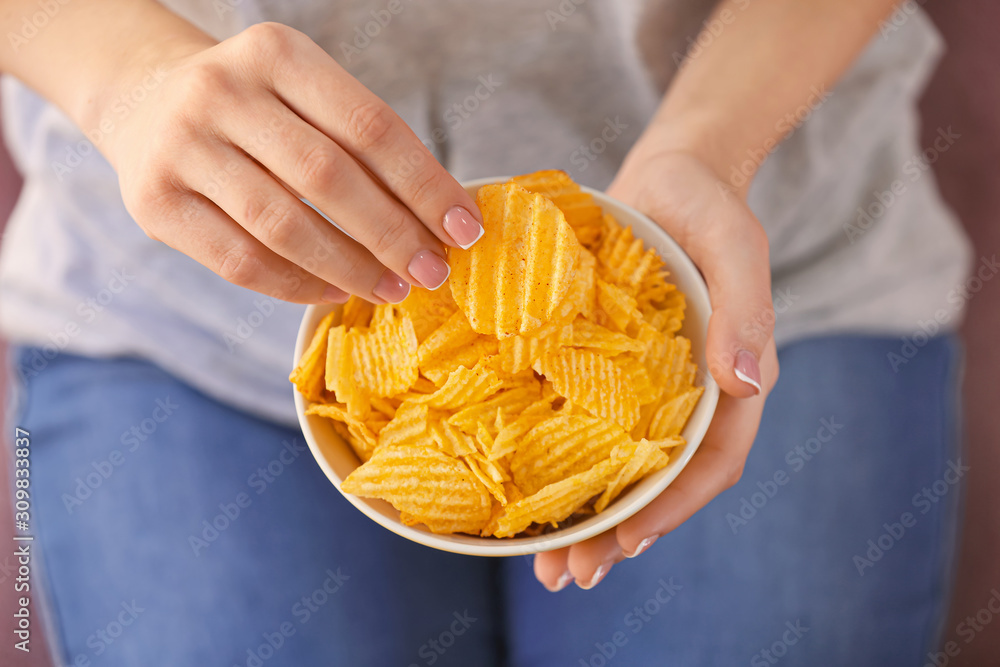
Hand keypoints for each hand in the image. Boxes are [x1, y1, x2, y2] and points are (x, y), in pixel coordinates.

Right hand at [100, 22, 482, 303]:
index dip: (425, 184)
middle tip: (434, 271)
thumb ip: (362, 145)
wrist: (144, 101)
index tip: (465, 229)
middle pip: (328, 177)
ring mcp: (180, 146)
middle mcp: (222, 91)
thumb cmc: (254, 108)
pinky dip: (298, 285)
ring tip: (394, 289)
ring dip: (351, 267)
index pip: (369, 126)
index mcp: (276, 53)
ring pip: (283, 226)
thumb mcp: (304, 95)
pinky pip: (241, 261)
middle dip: (393, 233)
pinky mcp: (154, 202)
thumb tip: (440, 220)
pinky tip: (336, 291)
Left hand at [534, 151, 778, 590]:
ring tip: (546, 566)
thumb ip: (745, 308)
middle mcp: (687, 394)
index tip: (627, 541)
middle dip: (619, 533)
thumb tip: (746, 382)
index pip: (710, 461)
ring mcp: (646, 386)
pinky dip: (563, 464)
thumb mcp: (733, 243)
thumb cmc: (707, 202)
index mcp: (727, 378)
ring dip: (588, 517)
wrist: (670, 173)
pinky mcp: (607, 368)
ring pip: (621, 466)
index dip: (673, 507)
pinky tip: (527, 491)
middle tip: (571, 578)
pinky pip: (587, 426)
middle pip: (660, 482)